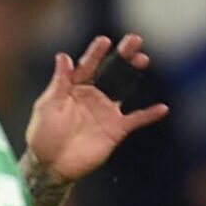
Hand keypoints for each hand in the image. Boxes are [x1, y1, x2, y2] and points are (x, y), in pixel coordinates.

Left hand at [24, 34, 169, 184]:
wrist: (50, 166)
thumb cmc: (43, 136)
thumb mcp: (47, 106)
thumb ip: (59, 83)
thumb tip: (63, 56)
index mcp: (74, 89)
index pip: (88, 66)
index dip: (96, 53)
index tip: (105, 40)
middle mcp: (93, 96)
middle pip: (111, 71)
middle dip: (123, 55)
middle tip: (134, 39)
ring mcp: (106, 111)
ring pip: (124, 88)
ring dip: (134, 73)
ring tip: (143, 59)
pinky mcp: (115, 129)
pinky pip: (136, 119)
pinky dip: (149, 114)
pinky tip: (162, 108)